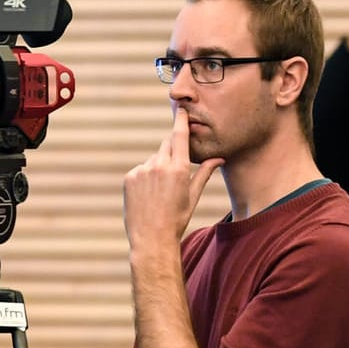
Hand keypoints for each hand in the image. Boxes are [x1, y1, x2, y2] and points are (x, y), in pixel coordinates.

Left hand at [122, 105, 222, 253]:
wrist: (152, 238)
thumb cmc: (177, 219)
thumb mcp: (193, 195)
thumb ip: (204, 173)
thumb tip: (219, 158)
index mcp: (179, 168)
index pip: (180, 136)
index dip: (180, 121)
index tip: (181, 109)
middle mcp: (159, 165)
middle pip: (167, 145)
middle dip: (173, 150)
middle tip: (175, 170)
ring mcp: (142, 171)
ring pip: (154, 159)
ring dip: (158, 167)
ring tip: (160, 192)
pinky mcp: (129, 177)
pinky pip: (140, 170)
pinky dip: (145, 176)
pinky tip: (148, 195)